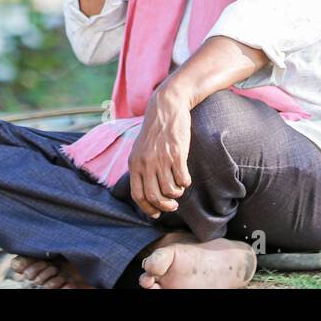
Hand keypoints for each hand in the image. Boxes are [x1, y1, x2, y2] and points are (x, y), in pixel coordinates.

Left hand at [127, 83, 192, 218]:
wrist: (167, 107)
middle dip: (165, 206)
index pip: (137, 195)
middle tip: (173, 206)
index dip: (148, 208)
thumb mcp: (140, 149)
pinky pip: (183, 179)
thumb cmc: (155, 131)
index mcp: (134, 163)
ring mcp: (161, 158)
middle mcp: (146, 162)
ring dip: (177, 194)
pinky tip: (185, 178)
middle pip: (154, 196)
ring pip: (170, 190)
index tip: (156, 214)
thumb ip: (141, 168)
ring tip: (179, 189)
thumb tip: (147, 195)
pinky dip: (185, 183)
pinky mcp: (177, 153)